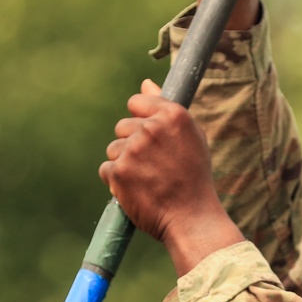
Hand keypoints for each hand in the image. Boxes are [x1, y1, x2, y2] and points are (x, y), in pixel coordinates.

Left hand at [99, 80, 243, 275]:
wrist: (192, 219)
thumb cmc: (195, 179)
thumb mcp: (191, 138)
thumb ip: (166, 109)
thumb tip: (145, 83)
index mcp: (173, 115)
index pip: (136, 102)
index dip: (142, 121)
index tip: (152, 140)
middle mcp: (152, 128)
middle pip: (123, 126)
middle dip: (133, 145)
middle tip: (155, 167)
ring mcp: (133, 149)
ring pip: (114, 149)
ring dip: (125, 164)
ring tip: (148, 181)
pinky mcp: (118, 171)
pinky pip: (107, 169)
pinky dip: (117, 182)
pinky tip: (138, 191)